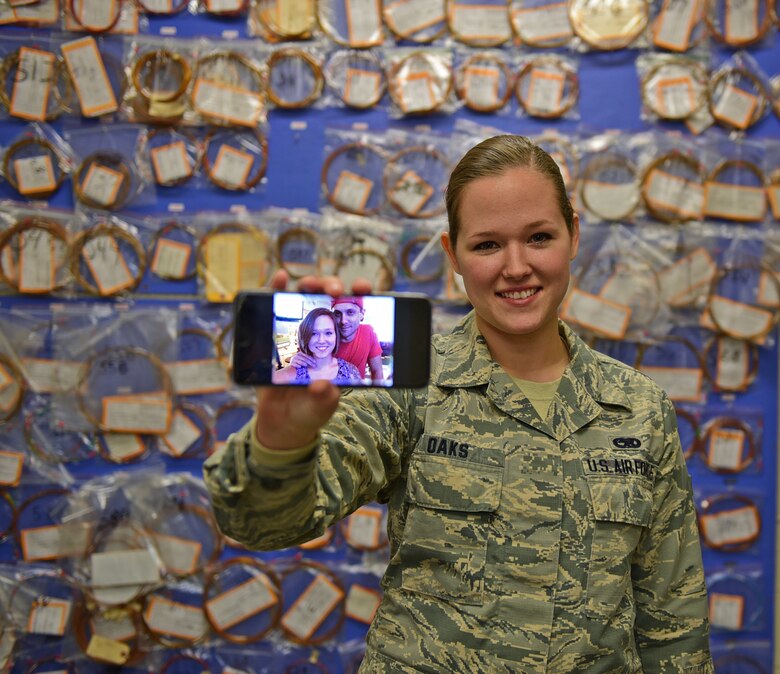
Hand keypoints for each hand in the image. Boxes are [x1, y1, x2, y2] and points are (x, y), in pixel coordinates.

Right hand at [254, 270, 372, 450]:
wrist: (282, 420)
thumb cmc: (309, 410)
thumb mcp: (321, 407)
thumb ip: (324, 398)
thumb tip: (322, 385)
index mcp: (340, 346)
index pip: (353, 315)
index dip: (360, 298)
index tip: (366, 290)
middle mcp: (321, 333)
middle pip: (329, 299)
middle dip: (335, 287)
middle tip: (337, 292)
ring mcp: (297, 330)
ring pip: (305, 297)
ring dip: (310, 284)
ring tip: (312, 285)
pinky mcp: (273, 332)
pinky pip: (273, 306)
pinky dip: (275, 288)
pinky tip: (279, 277)